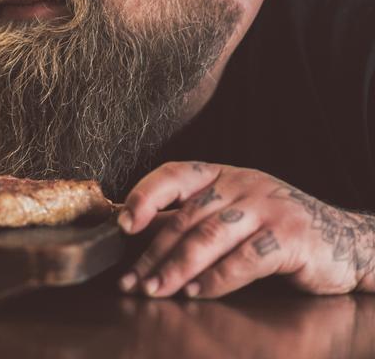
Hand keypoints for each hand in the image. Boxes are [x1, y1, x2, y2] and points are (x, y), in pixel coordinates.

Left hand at [116, 161, 374, 297]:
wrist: (346, 240)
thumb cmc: (275, 227)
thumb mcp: (231, 210)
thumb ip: (189, 217)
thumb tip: (134, 231)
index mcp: (221, 173)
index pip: (173, 174)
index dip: (144, 197)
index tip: (122, 225)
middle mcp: (241, 183)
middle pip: (185, 218)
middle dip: (153, 253)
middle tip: (132, 281)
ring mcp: (266, 207)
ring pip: (208, 238)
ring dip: (176, 269)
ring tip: (156, 291)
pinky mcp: (289, 237)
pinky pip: (243, 260)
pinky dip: (215, 280)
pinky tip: (197, 293)